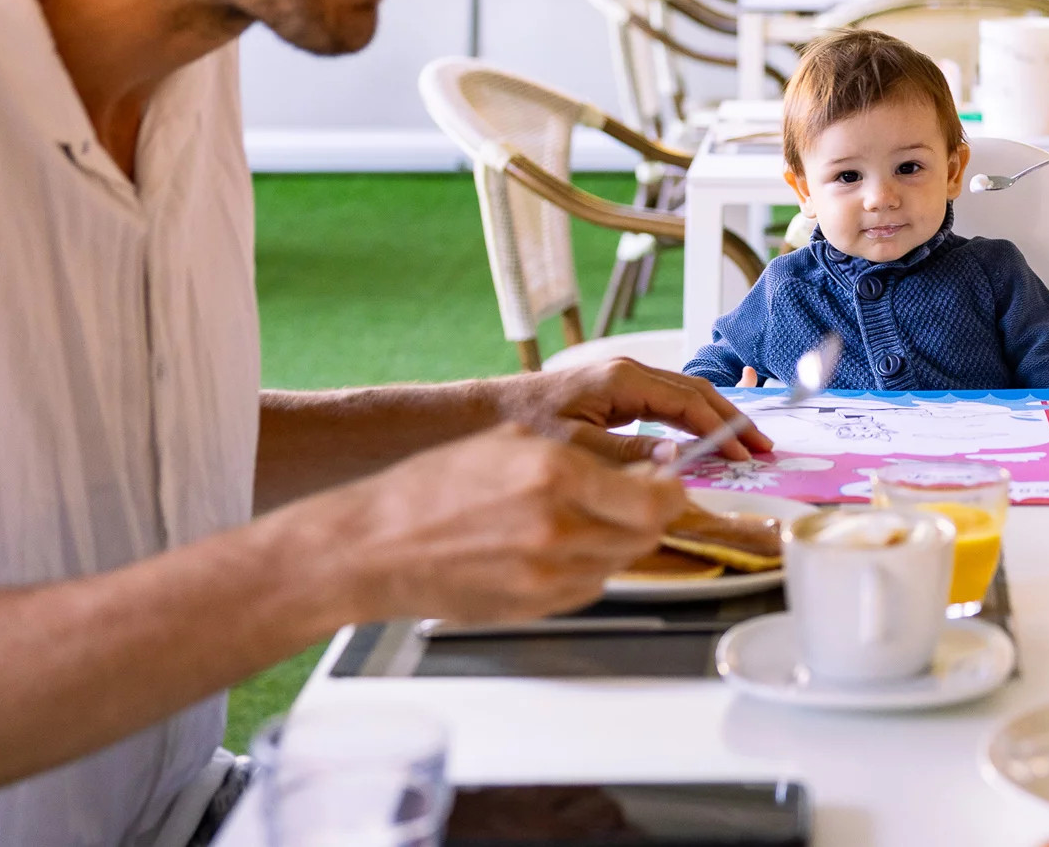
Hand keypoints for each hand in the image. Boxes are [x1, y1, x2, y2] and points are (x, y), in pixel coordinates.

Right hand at [313, 423, 689, 622]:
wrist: (376, 546)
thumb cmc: (433, 488)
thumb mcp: (514, 444)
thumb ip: (584, 458)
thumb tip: (641, 469)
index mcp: (555, 474)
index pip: (655, 497)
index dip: (672, 492)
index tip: (672, 485)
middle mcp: (558, 527)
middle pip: (647, 534)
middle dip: (652, 516)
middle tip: (642, 502)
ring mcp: (547, 574)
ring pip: (622, 562)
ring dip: (619, 542)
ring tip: (586, 520)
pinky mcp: (536, 606)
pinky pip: (590, 586)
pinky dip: (589, 566)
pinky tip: (558, 547)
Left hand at [498, 359, 771, 464]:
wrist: (481, 413)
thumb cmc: (522, 426)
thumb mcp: (574, 446)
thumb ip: (626, 454)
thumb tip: (676, 461)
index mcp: (622, 380)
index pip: (689, 402)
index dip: (723, 429)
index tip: (747, 453)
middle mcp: (626, 372)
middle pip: (695, 391)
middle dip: (731, 418)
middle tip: (761, 447)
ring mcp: (621, 378)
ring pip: (683, 392)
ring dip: (715, 416)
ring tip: (742, 442)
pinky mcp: (613, 390)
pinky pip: (665, 399)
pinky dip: (691, 416)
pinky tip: (702, 435)